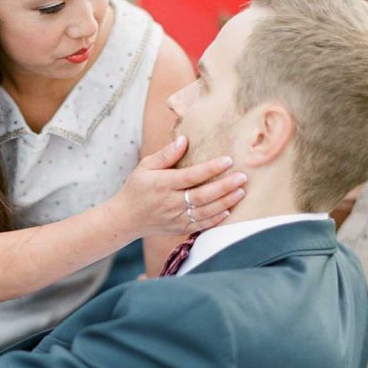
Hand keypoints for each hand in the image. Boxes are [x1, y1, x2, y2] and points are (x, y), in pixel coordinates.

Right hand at [111, 136, 246, 239]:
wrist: (126, 218)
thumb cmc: (137, 188)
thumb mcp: (145, 167)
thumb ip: (165, 155)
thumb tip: (184, 139)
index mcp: (162, 184)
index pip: (191, 176)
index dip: (210, 168)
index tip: (228, 160)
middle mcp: (170, 202)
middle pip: (202, 195)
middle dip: (224, 187)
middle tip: (242, 177)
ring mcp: (176, 218)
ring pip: (205, 212)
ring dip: (225, 202)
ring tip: (241, 192)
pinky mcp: (179, 228)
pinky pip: (201, 225)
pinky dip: (215, 219)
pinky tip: (228, 210)